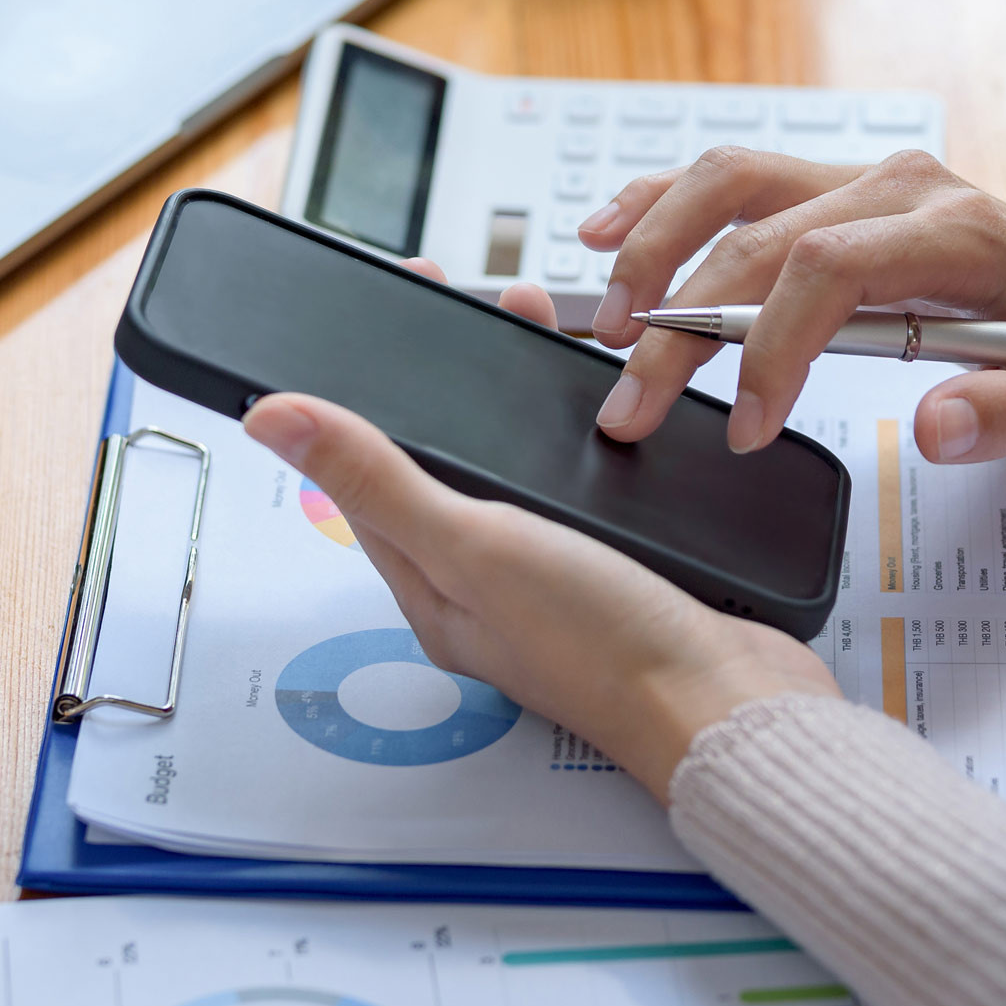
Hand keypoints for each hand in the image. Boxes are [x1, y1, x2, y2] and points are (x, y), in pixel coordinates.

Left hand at [239, 260, 840, 799]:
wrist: (733, 707)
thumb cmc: (605, 649)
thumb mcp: (474, 544)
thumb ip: (378, 477)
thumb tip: (272, 417)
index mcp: (431, 586)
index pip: (371, 475)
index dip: (366, 391)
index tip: (388, 305)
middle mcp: (486, 583)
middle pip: (447, 462)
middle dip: (454, 378)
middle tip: (472, 299)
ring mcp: (557, 575)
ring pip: (520, 466)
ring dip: (522, 395)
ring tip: (541, 322)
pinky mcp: (622, 567)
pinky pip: (584, 484)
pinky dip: (586, 433)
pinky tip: (611, 400)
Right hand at [577, 148, 1005, 461]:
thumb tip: (936, 429)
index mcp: (959, 232)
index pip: (826, 268)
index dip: (768, 348)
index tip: (745, 428)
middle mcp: (901, 186)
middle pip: (758, 234)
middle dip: (680, 325)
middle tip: (632, 406)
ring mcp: (864, 175)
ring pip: (731, 180)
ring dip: (653, 245)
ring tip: (604, 321)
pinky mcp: (837, 184)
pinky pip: (737, 176)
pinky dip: (665, 200)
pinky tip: (607, 234)